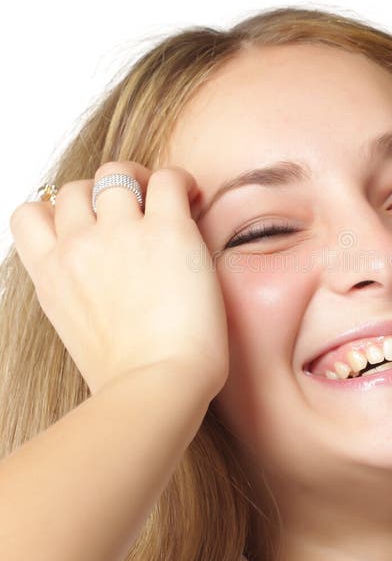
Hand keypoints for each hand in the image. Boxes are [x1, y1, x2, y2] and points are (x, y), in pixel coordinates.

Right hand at [10, 163, 229, 395]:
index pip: (31, 215)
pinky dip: (180, 181)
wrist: (157, 387)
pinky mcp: (167, 230)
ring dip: (140, 179)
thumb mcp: (76, 332)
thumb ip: (78, 295)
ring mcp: (120, 234)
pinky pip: (168, 178)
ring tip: (166, 197)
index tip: (89, 224)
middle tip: (135, 209)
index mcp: (52, 275)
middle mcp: (78, 247)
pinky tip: (192, 197)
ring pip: (116, 173)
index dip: (57, 211)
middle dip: (102, 193)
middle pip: (74, 188)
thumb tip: (100, 282)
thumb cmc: (127, 377)